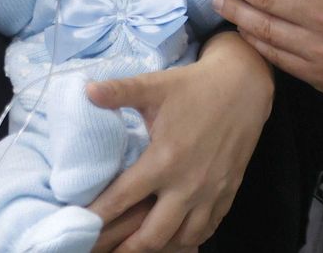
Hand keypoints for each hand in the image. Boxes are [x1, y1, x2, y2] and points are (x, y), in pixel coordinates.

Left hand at [86, 33, 271, 251]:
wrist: (243, 87)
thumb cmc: (194, 86)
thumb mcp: (154, 85)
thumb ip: (119, 91)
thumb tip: (86, 90)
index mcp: (164, 160)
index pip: (122, 199)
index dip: (97, 217)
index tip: (79, 227)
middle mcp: (187, 184)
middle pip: (152, 236)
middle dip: (126, 249)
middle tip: (105, 250)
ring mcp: (210, 193)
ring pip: (181, 239)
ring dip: (158, 246)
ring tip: (136, 247)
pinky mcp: (227, 194)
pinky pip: (206, 230)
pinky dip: (187, 239)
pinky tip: (172, 238)